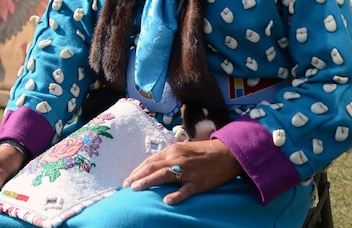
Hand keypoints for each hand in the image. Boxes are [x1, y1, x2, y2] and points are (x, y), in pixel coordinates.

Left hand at [122, 139, 241, 205]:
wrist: (225, 154)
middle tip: (125, 186)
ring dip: (148, 181)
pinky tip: (166, 201)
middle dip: (137, 176)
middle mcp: (177, 159)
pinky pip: (185, 190)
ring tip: (136, 188)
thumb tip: (154, 166)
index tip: (127, 179)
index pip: (150, 161)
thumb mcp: (183, 150)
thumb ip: (169, 157)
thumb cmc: (203, 152)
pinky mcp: (198, 183)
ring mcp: (188, 171)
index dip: (138, 170)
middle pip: (153, 167)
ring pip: (164, 176)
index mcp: (173, 150)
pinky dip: (176, 195)